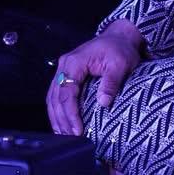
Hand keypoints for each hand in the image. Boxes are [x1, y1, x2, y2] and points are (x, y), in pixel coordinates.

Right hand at [46, 20, 143, 136]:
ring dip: (57, 117)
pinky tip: (62, 122)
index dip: (70, 114)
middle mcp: (64, 65)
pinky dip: (58, 110)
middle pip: (56, 97)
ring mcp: (63, 69)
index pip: (67, 93)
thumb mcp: (121, 64)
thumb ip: (111, 83)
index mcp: (75, 62)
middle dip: (62, 119)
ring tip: (64, 135)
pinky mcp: (67, 74)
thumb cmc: (120, 49)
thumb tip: (103, 103)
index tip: (77, 130)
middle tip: (70, 137)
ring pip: (53, 97)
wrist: (119, 37)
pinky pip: (57, 94)